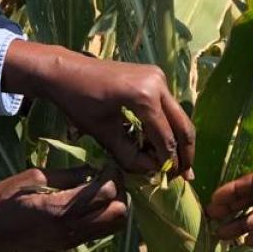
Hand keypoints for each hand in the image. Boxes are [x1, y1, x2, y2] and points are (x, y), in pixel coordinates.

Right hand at [0, 167, 127, 251]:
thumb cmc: (2, 201)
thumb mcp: (30, 178)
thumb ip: (65, 175)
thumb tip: (92, 169)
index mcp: (60, 210)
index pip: (106, 193)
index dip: (111, 175)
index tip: (103, 164)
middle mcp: (72, 229)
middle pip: (119, 213)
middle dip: (119, 191)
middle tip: (105, 177)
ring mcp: (72, 241)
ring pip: (115, 226)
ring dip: (114, 206)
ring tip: (99, 190)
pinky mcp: (70, 246)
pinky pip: (101, 232)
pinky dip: (104, 216)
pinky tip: (89, 203)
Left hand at [3, 41, 193, 175]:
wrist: (66, 70)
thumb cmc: (78, 101)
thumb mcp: (102, 133)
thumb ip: (128, 155)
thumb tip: (152, 170)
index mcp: (144, 96)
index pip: (165, 137)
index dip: (168, 162)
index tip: (168, 180)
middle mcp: (158, 83)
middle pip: (182, 124)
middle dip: (185, 153)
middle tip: (187, 176)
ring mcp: (158, 77)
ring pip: (178, 116)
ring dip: (177, 141)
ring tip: (175, 165)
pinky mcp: (154, 77)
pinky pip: (167, 107)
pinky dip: (166, 127)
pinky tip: (160, 145)